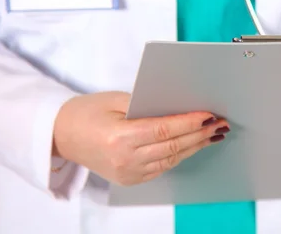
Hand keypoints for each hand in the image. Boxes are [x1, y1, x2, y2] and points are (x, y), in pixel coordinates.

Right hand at [52, 91, 228, 185]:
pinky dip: (179, 155)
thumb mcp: (116, 100)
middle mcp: (126, 160)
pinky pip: (162, 167)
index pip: (166, 130)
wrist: (61, 135)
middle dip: (200, 134)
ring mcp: (128, 173)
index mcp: (120, 138)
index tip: (209, 115)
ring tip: (212, 134)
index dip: (191, 122)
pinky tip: (192, 145)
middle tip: (220, 124)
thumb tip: (180, 106)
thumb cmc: (86, 112)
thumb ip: (148, 105)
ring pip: (172, 159)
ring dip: (194, 146)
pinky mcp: (130, 179)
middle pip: (174, 146)